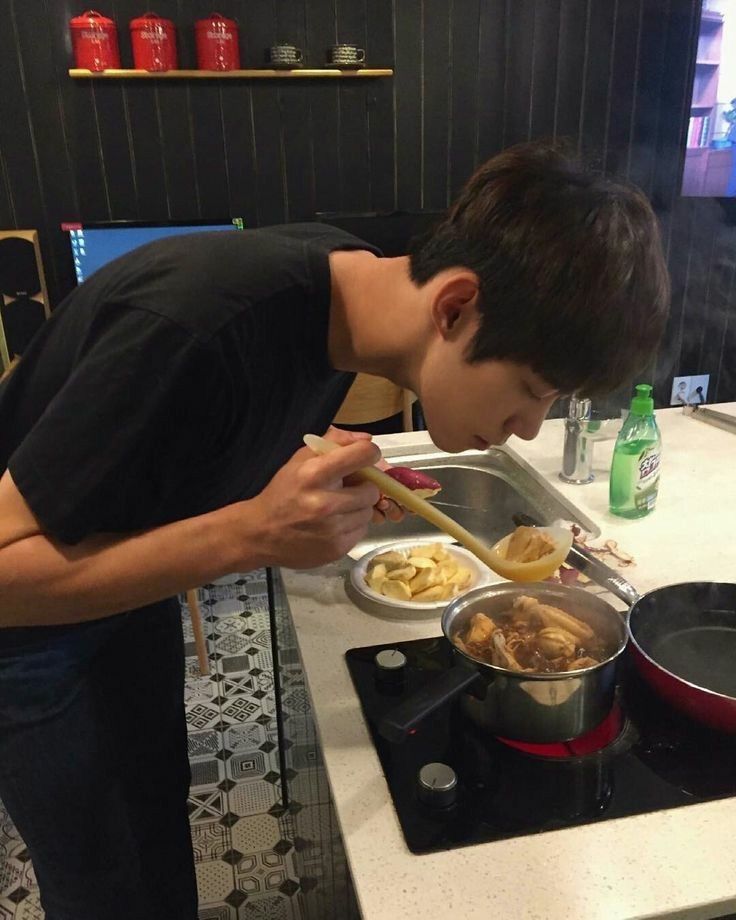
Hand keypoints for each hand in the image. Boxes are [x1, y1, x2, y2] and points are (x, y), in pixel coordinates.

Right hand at [246, 436, 382, 568]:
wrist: (260, 533)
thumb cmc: (283, 492)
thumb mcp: (299, 460)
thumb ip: (333, 442)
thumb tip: (366, 439)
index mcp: (314, 474)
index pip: (362, 455)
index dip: (369, 453)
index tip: (365, 457)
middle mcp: (325, 503)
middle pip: (371, 489)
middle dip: (363, 486)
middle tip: (346, 488)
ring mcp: (332, 529)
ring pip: (368, 512)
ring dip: (358, 507)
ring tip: (338, 507)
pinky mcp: (336, 549)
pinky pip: (361, 530)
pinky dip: (352, 525)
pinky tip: (334, 523)